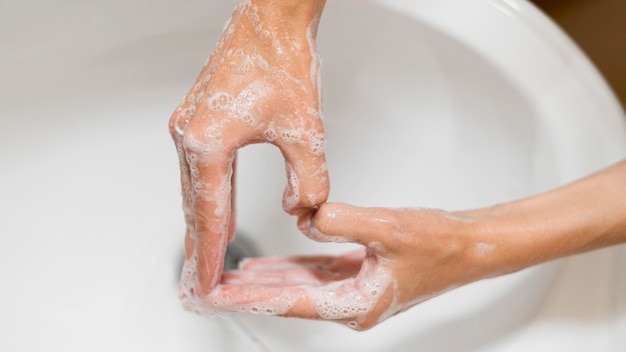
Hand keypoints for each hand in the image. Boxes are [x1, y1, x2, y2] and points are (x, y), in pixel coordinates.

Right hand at [169, 0, 328, 298]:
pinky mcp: (196, 116)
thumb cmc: (281, 61)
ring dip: (201, 222)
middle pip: (194, 206)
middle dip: (199, 246)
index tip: (207, 282)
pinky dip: (208, 196)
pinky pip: (198, 169)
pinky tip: (218, 210)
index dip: (210, 254)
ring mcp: (188, 124)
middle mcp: (189, 134)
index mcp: (208, 141)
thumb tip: (302, 211)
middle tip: (199, 281)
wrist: (270, 20)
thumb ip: (308, 180)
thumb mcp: (304, 130)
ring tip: (204, 255)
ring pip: (195, 188)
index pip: (210, 214)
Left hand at [192, 203, 489, 329]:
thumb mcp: (389, 228)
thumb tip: (307, 216)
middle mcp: (350, 303)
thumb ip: (342, 221)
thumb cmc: (441, 244)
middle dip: (248, 292)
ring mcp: (354, 290)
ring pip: (298, 285)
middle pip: (288, 298)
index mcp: (355, 304)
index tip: (217, 294)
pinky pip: (314, 272)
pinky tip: (267, 265)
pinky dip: (290, 267)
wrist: (471, 244)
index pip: (290, 302)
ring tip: (229, 277)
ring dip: (265, 280)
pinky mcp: (359, 273)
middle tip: (210, 286)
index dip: (250, 297)